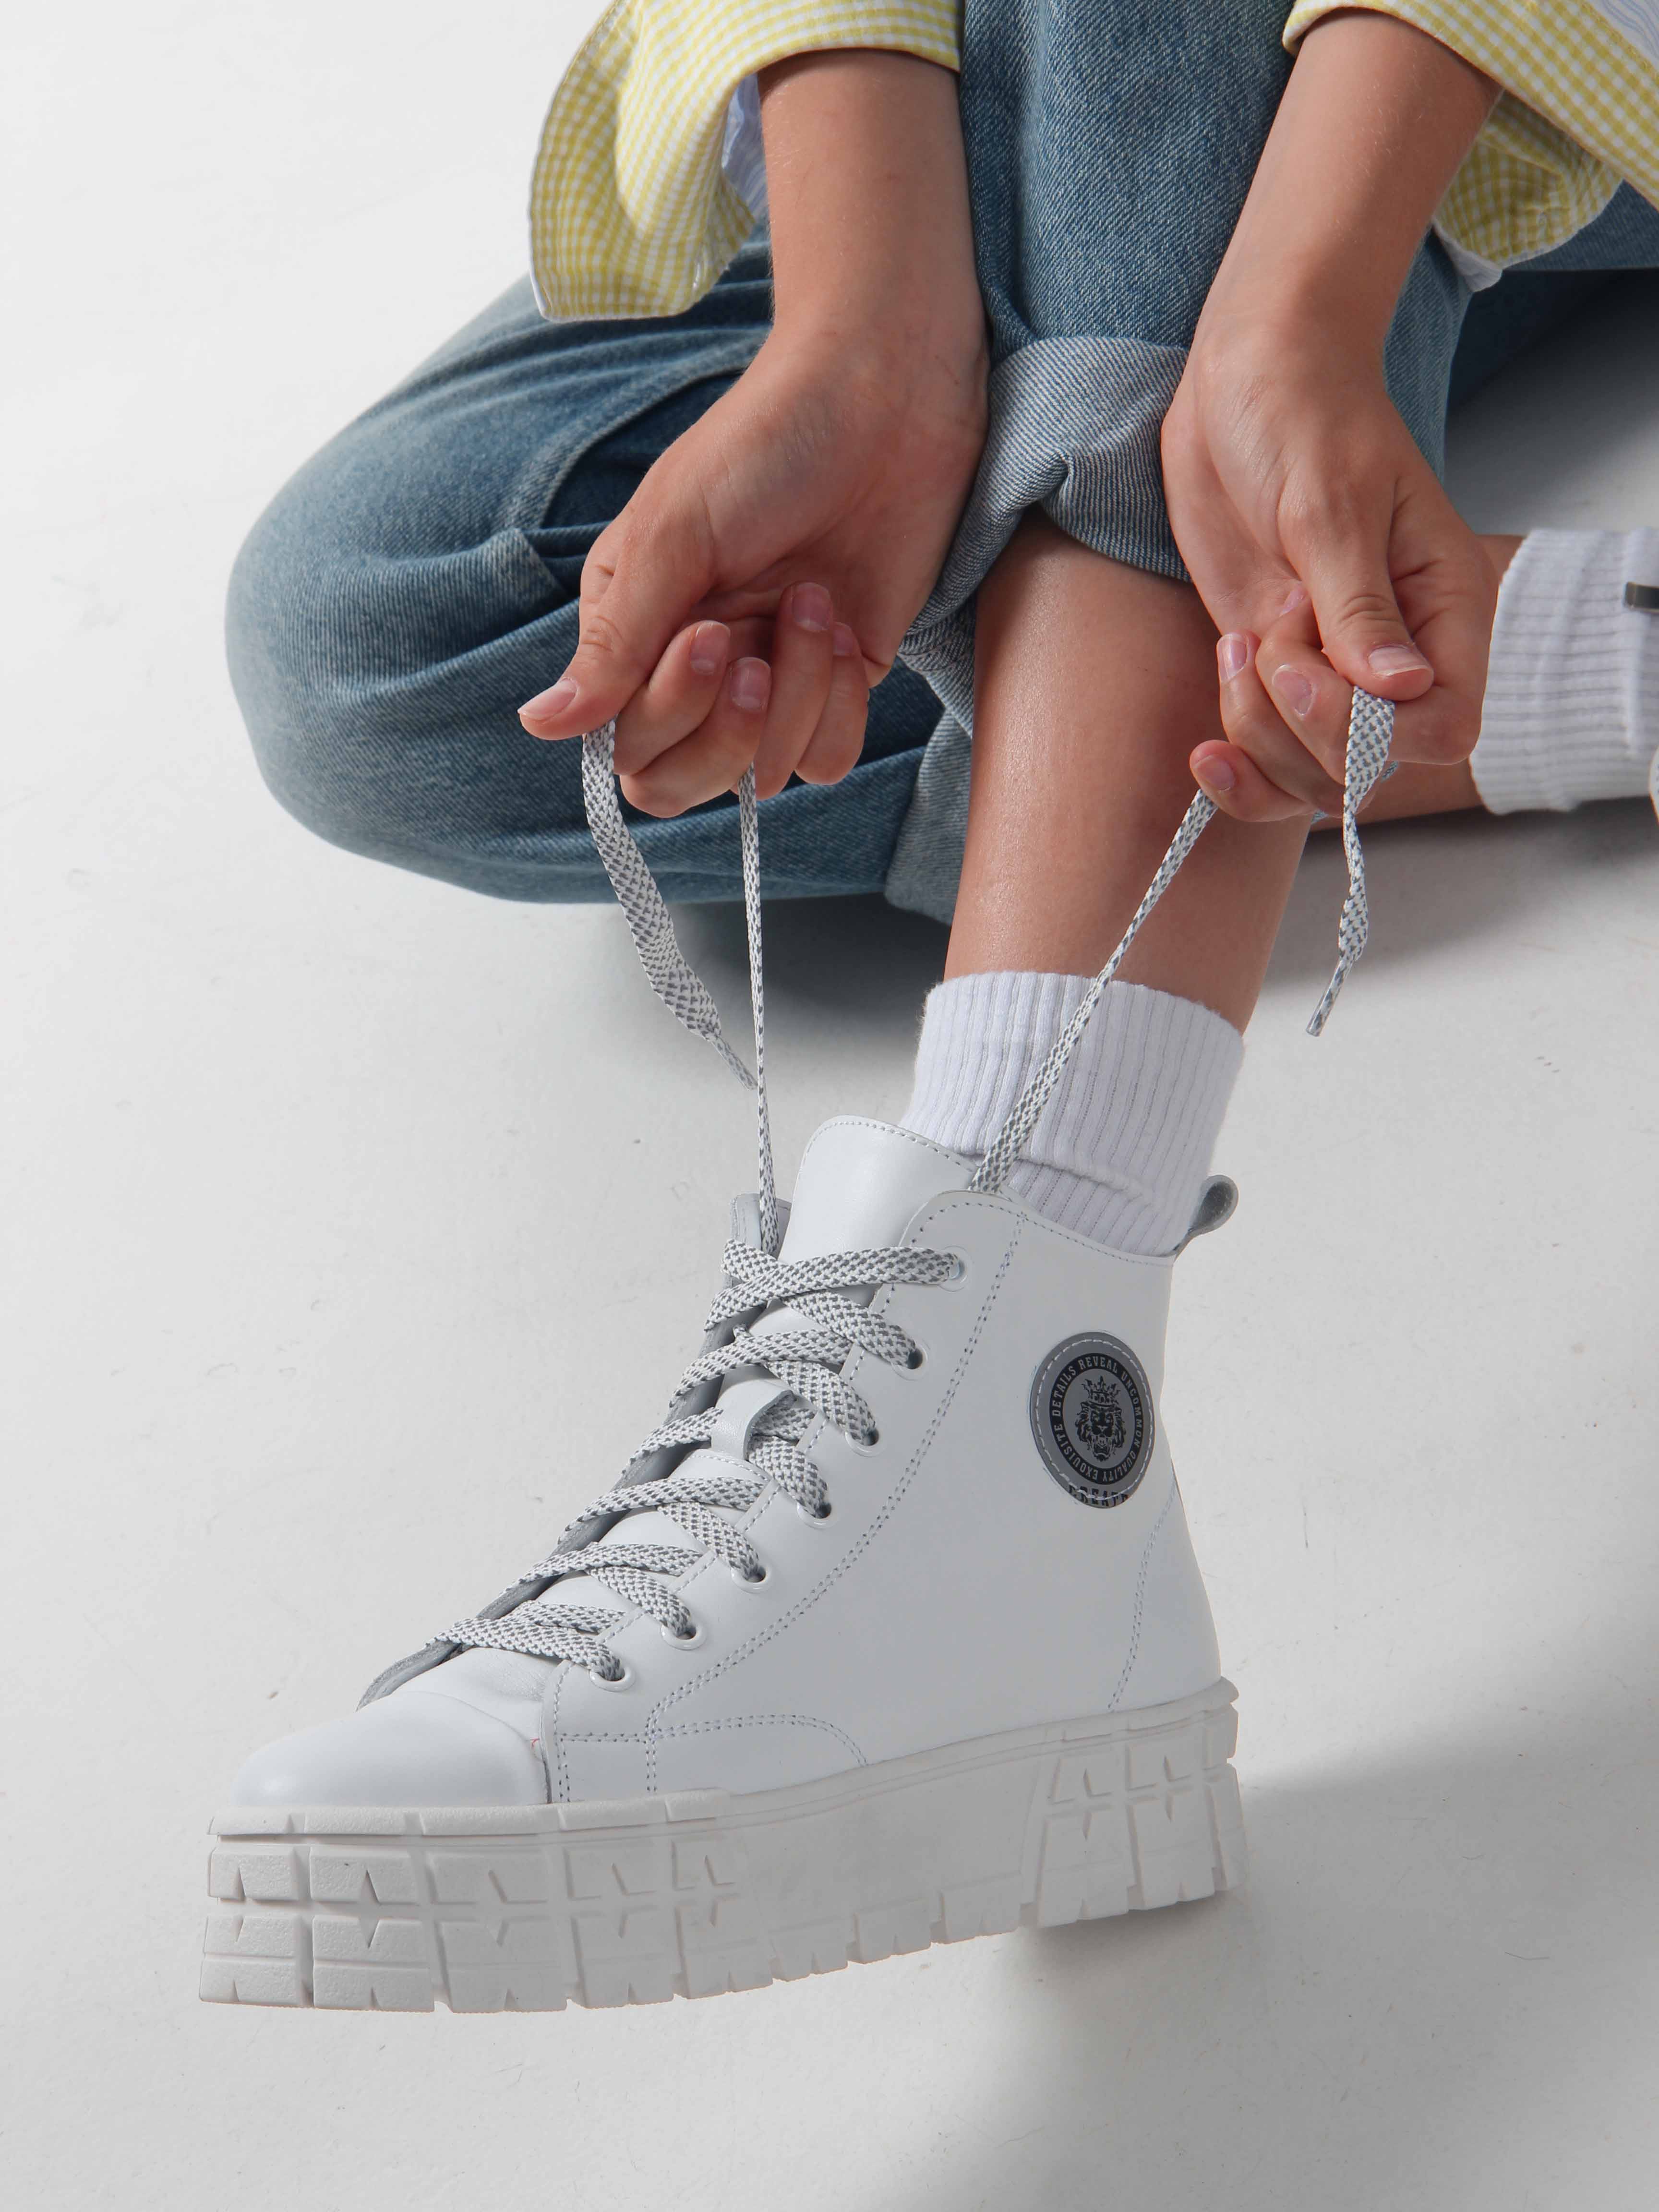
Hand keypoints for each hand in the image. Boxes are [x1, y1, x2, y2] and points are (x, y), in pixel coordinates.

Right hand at [517, 51, 985, 817]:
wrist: (881, 400)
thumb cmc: (764, 446)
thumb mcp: (673, 534)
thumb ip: (613, 643)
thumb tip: (539, 724)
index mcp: (636, 629)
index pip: (624, 742)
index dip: (665, 713)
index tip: (706, 634)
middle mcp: (695, 667)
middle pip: (680, 782)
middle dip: (723, 736)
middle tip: (753, 657)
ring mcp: (769, 678)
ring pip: (765, 773)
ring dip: (796, 697)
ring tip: (812, 602)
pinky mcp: (838, 682)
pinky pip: (828, 757)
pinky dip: (839, 705)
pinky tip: (843, 628)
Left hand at [1162, 318, 1496, 820]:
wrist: (1248, 381)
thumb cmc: (1307, 417)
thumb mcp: (1332, 506)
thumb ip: (1361, 608)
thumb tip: (1405, 688)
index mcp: (1444, 609)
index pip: (1445, 726)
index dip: (1375, 731)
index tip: (1306, 671)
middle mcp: (1394, 655)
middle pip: (1369, 765)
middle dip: (1302, 728)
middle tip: (1263, 637)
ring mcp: (1329, 671)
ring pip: (1312, 777)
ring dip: (1259, 738)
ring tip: (1236, 648)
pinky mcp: (1271, 673)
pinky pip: (1264, 759)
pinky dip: (1235, 771)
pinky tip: (1204, 753)